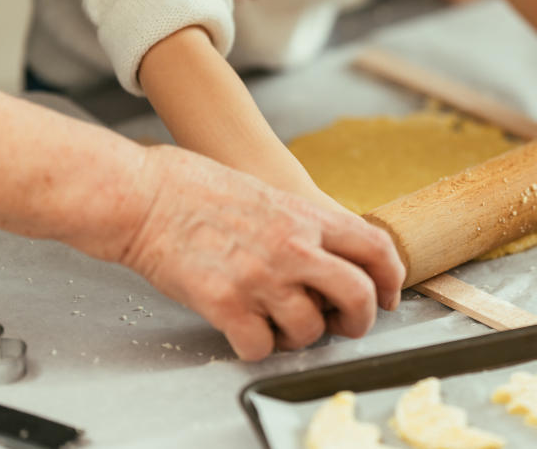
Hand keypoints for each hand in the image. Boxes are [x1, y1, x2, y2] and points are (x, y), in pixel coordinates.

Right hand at [114, 145, 404, 359]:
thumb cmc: (197, 189)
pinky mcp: (224, 304)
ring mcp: (260, 277)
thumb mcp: (268, 193)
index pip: (376, 248)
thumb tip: (331, 255)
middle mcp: (293, 247)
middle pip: (359, 295)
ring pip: (310, 330)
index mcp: (306, 217)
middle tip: (346, 325)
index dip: (392, 279)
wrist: (144, 196)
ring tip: (279, 322)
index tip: (388, 296)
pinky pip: (260, 347)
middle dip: (360, 320)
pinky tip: (245, 330)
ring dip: (300, 336)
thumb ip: (303, 225)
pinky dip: (257, 347)